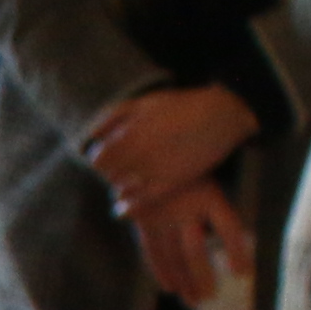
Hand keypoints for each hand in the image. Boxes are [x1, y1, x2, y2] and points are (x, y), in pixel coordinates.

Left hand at [83, 82, 259, 216]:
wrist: (220, 115)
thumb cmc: (180, 107)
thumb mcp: (144, 103)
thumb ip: (114, 116)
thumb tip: (90, 136)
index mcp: (129, 134)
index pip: (98, 160)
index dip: (100, 161)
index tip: (108, 159)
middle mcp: (138, 154)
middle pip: (109, 175)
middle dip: (111, 174)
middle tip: (120, 171)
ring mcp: (155, 169)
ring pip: (123, 189)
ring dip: (121, 188)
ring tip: (130, 181)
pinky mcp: (171, 183)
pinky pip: (142, 201)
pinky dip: (131, 205)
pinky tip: (126, 206)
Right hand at [136, 182, 250, 309]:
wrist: (149, 156)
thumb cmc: (190, 174)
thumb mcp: (208, 183)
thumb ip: (217, 213)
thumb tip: (234, 246)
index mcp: (210, 194)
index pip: (229, 227)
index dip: (237, 252)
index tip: (243, 274)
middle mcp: (185, 206)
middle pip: (195, 250)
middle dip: (202, 277)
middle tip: (209, 298)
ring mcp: (162, 214)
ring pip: (173, 256)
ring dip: (182, 282)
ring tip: (192, 302)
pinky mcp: (144, 220)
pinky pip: (152, 252)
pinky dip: (161, 272)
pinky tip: (170, 288)